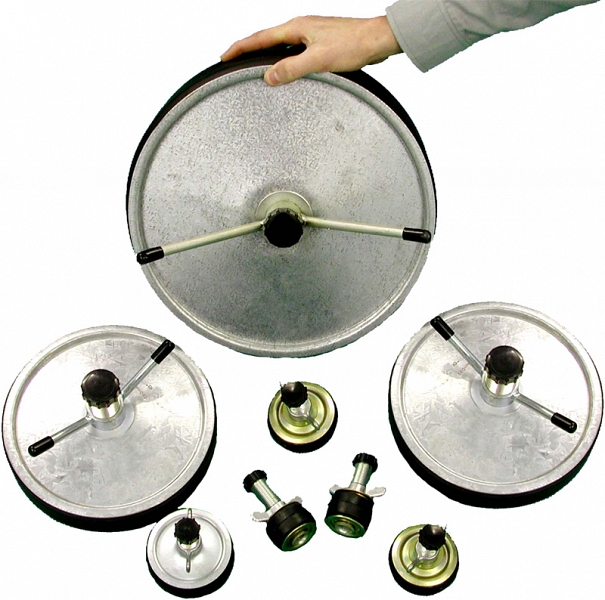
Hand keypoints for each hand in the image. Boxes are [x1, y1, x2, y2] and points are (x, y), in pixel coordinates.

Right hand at [221, 16, 401, 85]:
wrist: (378, 40)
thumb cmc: (354, 44)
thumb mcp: (320, 60)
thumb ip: (293, 68)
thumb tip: (269, 76)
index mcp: (296, 27)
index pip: (259, 38)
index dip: (240, 48)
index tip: (224, 57)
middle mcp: (301, 28)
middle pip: (266, 39)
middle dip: (248, 50)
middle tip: (233, 61)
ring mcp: (311, 35)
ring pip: (281, 45)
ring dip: (266, 55)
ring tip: (253, 66)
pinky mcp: (320, 43)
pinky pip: (294, 51)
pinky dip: (283, 59)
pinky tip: (286, 69)